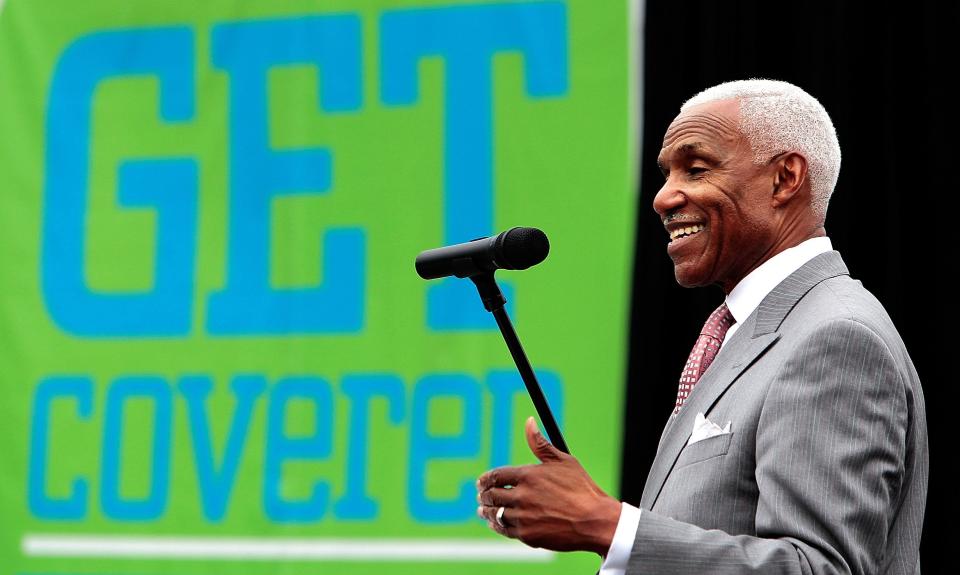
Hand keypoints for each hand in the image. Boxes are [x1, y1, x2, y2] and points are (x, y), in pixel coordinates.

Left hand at [476, 417, 621, 554]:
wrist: (594, 521)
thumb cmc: (582, 489)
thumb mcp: (563, 461)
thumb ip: (541, 444)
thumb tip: (529, 422)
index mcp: (528, 475)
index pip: (496, 476)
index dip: (485, 479)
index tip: (481, 481)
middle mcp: (522, 496)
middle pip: (492, 495)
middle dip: (483, 494)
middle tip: (480, 495)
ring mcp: (523, 517)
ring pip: (495, 514)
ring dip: (486, 511)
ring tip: (482, 510)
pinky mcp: (527, 535)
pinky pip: (505, 530)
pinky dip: (497, 526)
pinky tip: (496, 523)